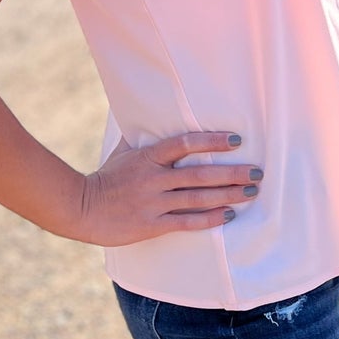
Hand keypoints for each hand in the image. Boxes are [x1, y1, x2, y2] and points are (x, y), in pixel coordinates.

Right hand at [73, 129, 261, 246]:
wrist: (82, 209)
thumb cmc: (105, 178)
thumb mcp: (122, 152)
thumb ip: (142, 136)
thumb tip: (152, 114)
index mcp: (147, 157)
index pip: (184, 144)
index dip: (211, 141)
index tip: (236, 140)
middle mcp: (153, 178)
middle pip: (199, 174)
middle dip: (231, 173)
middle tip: (257, 172)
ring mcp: (153, 202)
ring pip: (197, 198)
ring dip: (227, 195)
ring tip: (250, 191)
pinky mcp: (152, 224)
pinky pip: (187, 222)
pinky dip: (209, 219)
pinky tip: (228, 215)